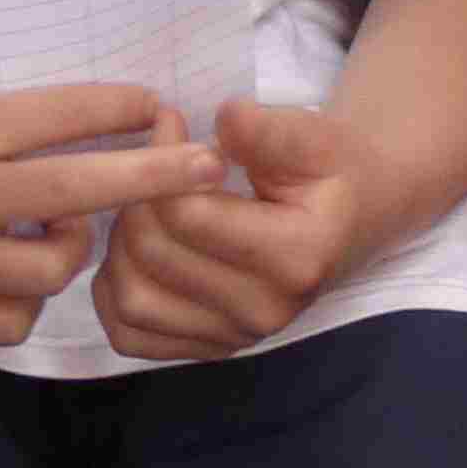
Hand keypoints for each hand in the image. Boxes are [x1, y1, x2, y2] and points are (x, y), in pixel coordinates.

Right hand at [0, 60, 224, 348]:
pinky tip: (23, 263)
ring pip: (52, 268)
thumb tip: (79, 89)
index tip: (154, 102)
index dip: (117, 107)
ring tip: (70, 219)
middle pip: (78, 192)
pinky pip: (9, 317)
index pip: (57, 118)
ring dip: (77, 242)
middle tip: (207, 167)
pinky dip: (28, 293)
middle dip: (153, 177)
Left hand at [94, 102, 389, 363]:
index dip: (162, 160)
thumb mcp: (313, 135)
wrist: (354, 214)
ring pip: (133, 301)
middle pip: (154, 256)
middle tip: (148, 159)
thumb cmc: (332, 168)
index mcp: (294, 257)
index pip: (188, 217)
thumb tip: (223, 120)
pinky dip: (113, 294)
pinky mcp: (210, 348)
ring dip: (118, 246)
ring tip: (141, 203)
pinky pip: (132, 335)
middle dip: (135, 196)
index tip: (168, 119)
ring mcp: (235, 338)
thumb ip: (266, 129)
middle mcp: (264, 311)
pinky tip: (130, 249)